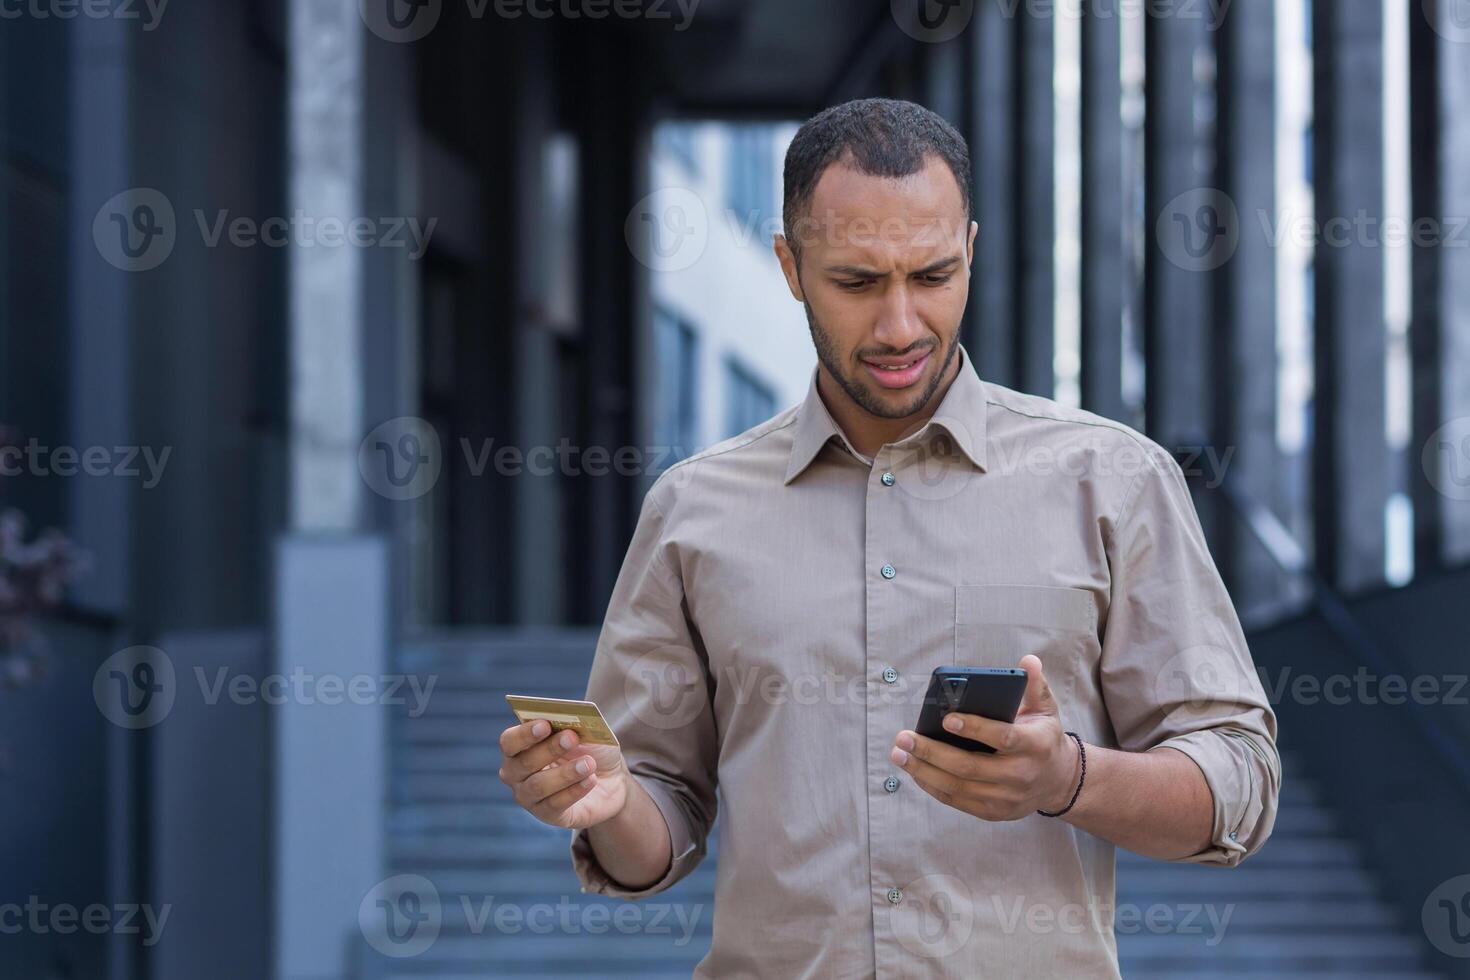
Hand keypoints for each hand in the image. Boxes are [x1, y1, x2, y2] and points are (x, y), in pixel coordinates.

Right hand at [498, 721, 631, 829]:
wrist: (610, 779)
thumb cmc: (590, 749)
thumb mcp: (586, 733)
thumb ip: (575, 726)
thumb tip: (571, 724)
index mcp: (518, 747)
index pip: (509, 741)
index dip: (525, 733)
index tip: (545, 725)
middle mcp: (516, 774)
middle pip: (523, 763)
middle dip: (549, 749)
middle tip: (572, 738)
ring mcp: (529, 797)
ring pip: (538, 786)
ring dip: (565, 773)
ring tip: (589, 763)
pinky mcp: (548, 815)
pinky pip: (556, 804)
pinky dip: (574, 790)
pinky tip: (591, 780)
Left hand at [889, 655, 1079, 820]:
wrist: (1060, 781)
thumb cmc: (1044, 738)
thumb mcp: (1046, 709)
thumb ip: (1035, 685)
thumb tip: (1027, 661)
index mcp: (1035, 745)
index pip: (1002, 738)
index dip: (974, 728)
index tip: (946, 719)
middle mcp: (1020, 775)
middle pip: (969, 766)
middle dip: (931, 752)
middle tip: (904, 738)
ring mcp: (1006, 798)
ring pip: (958, 786)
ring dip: (923, 770)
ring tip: (899, 754)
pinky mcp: (994, 812)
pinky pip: (957, 800)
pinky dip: (932, 786)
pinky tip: (914, 771)